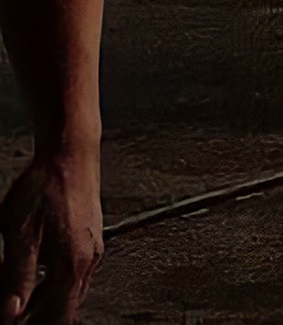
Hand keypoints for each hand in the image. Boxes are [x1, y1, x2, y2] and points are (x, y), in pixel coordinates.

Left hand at [1, 136, 102, 323]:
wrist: (70, 152)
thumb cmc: (43, 187)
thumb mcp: (19, 233)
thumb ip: (17, 275)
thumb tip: (11, 312)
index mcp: (72, 263)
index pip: (57, 316)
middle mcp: (88, 259)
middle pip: (66, 308)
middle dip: (39, 318)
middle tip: (14, 317)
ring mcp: (92, 249)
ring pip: (71, 292)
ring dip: (45, 304)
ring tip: (18, 307)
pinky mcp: (90, 239)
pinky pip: (73, 275)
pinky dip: (53, 286)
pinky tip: (35, 282)